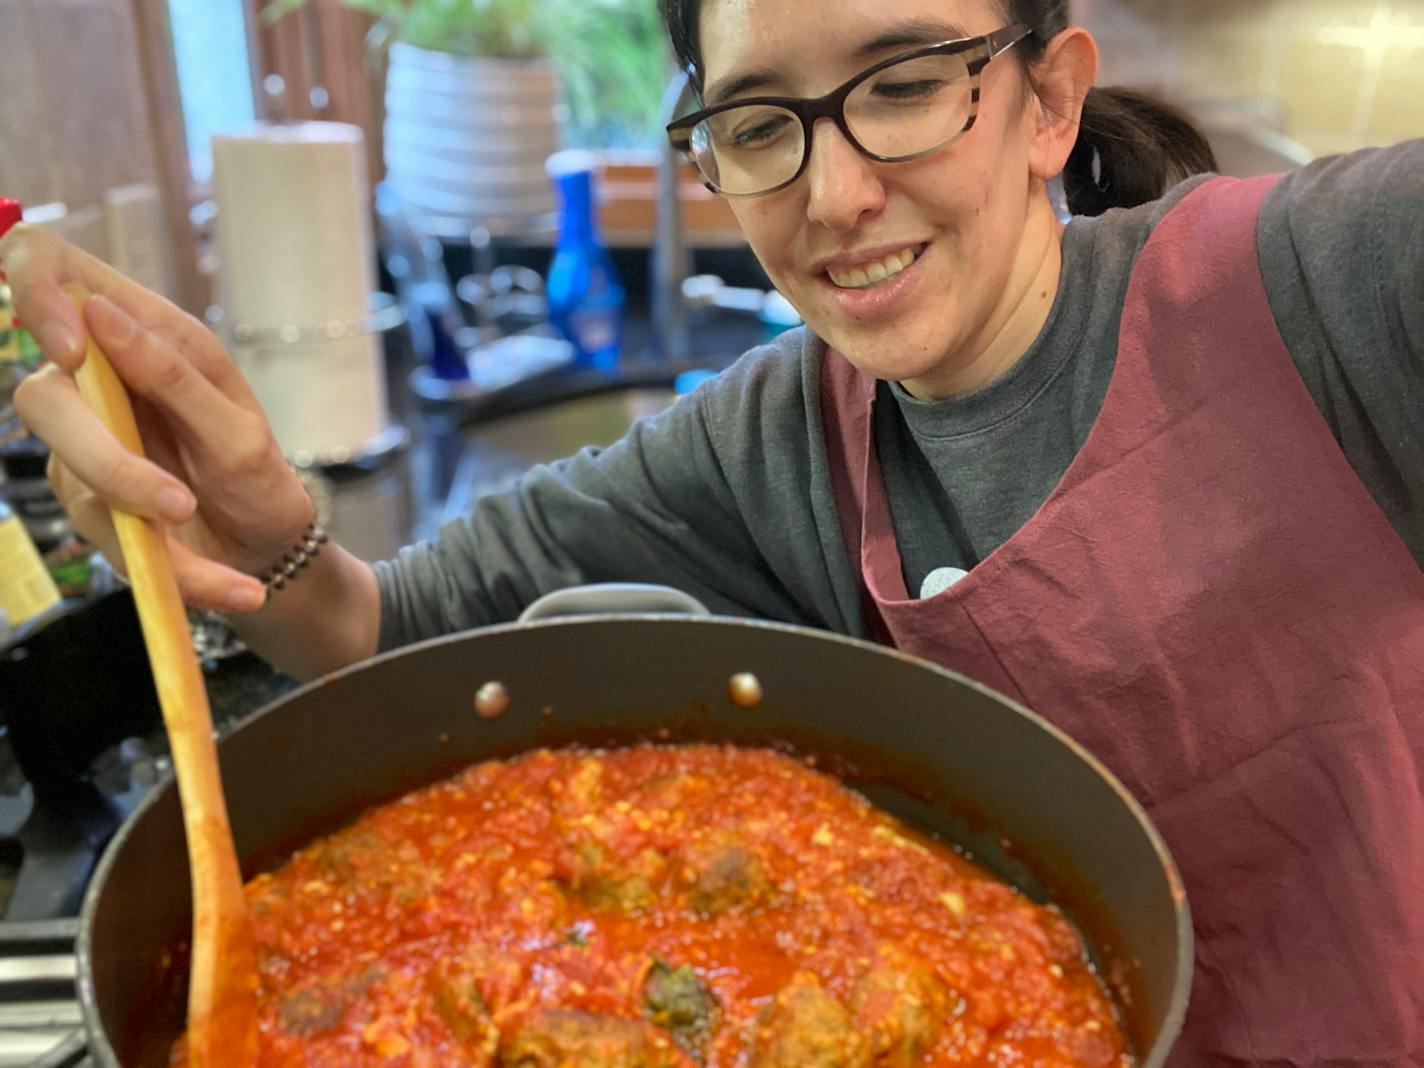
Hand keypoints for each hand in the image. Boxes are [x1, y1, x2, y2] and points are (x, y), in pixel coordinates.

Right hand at [2, 224, 313, 612]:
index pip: (47, 269)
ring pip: (71, 473)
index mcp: (143, 337)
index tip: (72, 348)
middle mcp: (100, 385)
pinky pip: (109, 537)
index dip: (34, 291)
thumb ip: (172, 374)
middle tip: (174, 502)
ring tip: (218, 545)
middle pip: (41, 396)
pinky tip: (233, 589)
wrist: (272, 553)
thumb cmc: (258, 477)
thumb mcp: (238, 430)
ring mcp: (85, 448)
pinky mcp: (89, 507)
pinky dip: (177, 571)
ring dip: (145, 516)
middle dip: (103, 457)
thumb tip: (96, 312)